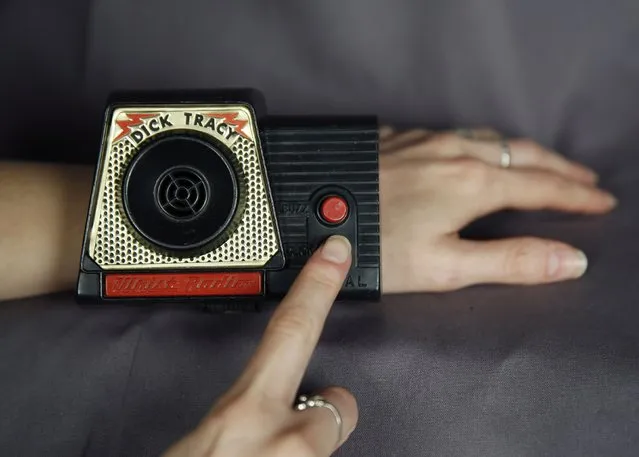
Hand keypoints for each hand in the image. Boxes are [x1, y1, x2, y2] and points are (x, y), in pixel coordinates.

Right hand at [163, 235, 356, 456]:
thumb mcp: (199, 443)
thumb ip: (232, 418)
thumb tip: (245, 418)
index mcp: (241, 413)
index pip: (291, 330)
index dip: (318, 286)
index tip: (337, 253)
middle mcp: (285, 441)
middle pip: (336, 402)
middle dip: (321, 406)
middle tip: (286, 433)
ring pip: (327, 442)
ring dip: (304, 450)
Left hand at [379, 127, 617, 292]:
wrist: (304, 209)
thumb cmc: (372, 245)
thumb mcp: (445, 267)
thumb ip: (510, 261)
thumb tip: (570, 259)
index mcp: (472, 182)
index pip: (542, 186)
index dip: (576, 196)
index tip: (601, 200)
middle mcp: (453, 150)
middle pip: (522, 153)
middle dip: (559, 166)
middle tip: (583, 179)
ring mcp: (423, 138)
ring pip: (487, 137)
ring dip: (521, 151)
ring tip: (539, 163)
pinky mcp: (397, 136)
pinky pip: (451, 132)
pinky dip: (478, 142)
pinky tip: (472, 150)